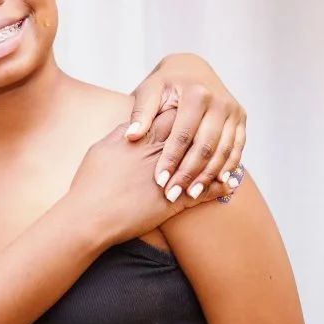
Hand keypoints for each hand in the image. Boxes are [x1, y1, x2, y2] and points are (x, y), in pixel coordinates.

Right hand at [70, 108, 236, 246]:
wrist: (90, 215)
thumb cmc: (90, 183)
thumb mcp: (102, 148)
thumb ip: (121, 134)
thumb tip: (133, 125)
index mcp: (143, 138)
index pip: (173, 118)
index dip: (185, 111)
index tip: (195, 107)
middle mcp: (160, 154)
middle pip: (193, 136)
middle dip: (209, 130)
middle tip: (222, 125)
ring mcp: (171, 177)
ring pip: (204, 163)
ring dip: (219, 160)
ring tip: (232, 157)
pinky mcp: (174, 201)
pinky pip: (205, 192)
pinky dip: (219, 187)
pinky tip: (230, 184)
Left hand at [125, 53, 245, 202]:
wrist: (192, 68)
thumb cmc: (166, 82)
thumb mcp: (150, 90)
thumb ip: (141, 113)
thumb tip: (131, 136)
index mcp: (196, 94)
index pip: (183, 134)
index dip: (171, 159)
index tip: (159, 181)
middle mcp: (220, 102)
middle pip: (205, 146)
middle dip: (189, 173)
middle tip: (173, 194)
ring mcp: (234, 111)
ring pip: (223, 151)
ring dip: (208, 176)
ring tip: (191, 195)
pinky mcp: (241, 120)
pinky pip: (237, 149)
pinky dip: (227, 168)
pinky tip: (215, 184)